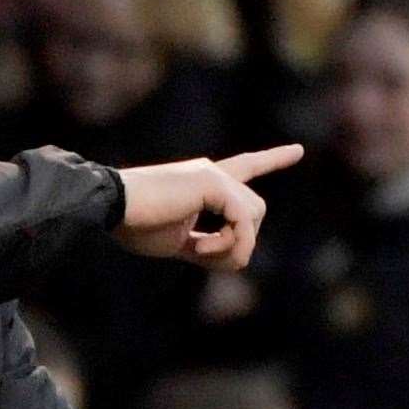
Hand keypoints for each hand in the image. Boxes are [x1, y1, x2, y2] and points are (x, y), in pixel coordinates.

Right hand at [115, 145, 302, 270]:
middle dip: (239, 242)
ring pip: (254, 216)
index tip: (298, 150)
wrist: (110, 206)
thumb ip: (207, 246)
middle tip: (203, 257)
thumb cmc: (133, 224)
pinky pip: (243, 221)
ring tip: (200, 252)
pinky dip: (230, 243)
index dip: (271, 160)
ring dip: (233, 245)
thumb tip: (238, 258)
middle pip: (255, 210)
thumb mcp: (177, 243)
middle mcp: (211, 172)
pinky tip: (201, 250)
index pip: (244, 167)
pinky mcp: (212, 183)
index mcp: (201, 183)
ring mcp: (213, 175)